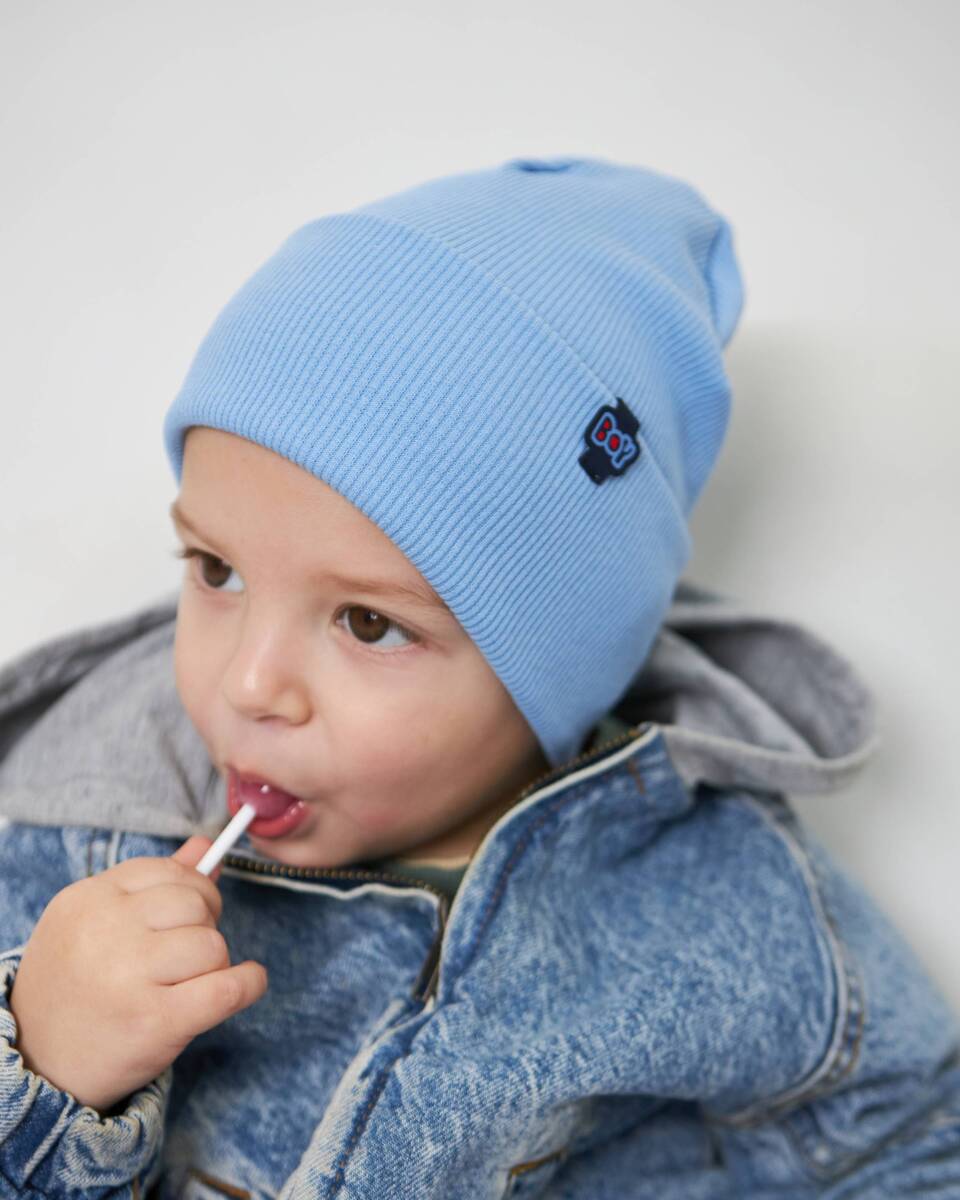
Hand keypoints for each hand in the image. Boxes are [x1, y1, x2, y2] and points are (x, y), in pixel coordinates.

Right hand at [8, 835, 267, 1115]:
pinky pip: (228, 987)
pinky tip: (245, 983)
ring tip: (187, 982)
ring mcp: (129, 976)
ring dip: (215, 963)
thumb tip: (204, 848)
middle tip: (187, 953)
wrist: (37, 1064)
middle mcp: (105, 931)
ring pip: (213, 944)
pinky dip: (249, 984)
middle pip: (194, 903)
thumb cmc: (76, 986)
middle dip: (204, 924)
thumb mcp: (93, 924)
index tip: (192, 912)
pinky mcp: (155, 1021)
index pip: (167, 871)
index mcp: (88, 900)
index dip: (193, 888)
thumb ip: (150, 884)